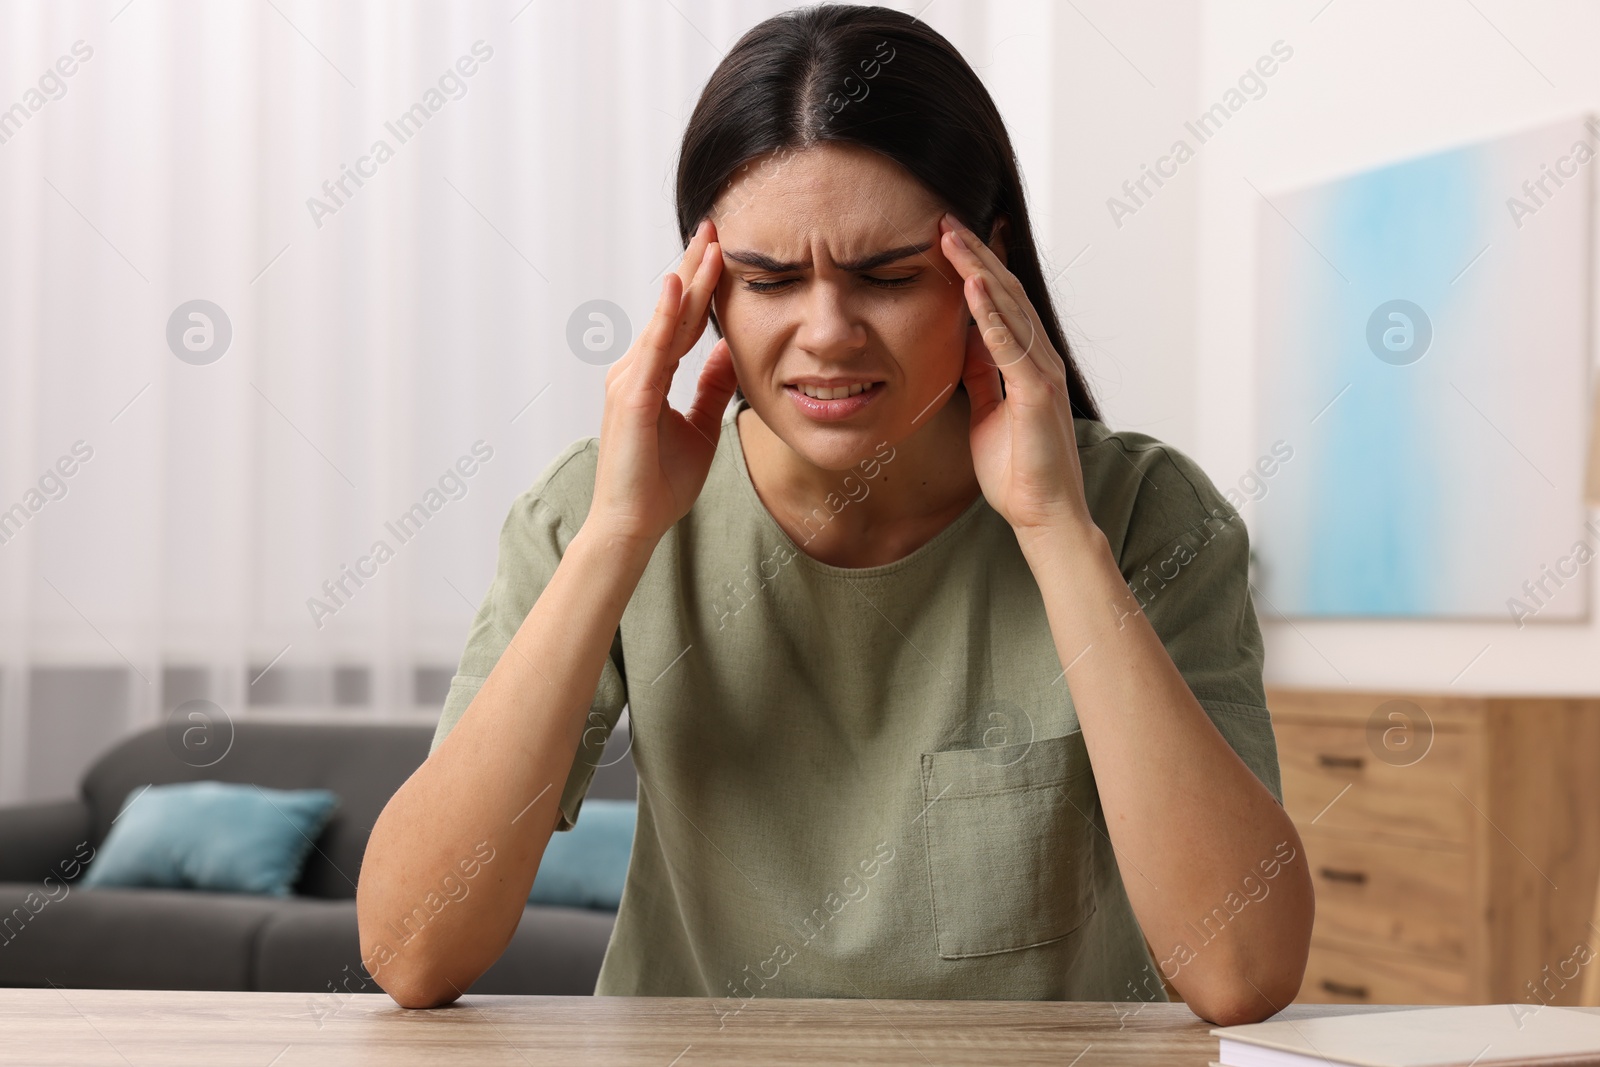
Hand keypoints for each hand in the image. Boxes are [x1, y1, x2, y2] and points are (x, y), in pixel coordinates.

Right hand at [588, 218, 738, 547]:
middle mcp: (635, 370)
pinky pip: (654, 349)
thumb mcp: (701, 426)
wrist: (633, 524)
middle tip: (715, 225)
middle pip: (672, 309)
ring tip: (708, 242)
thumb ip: (711, 387)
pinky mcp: (632, 398)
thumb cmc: (659, 483)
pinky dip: (664, 316)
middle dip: (694, 266)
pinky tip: (676, 287)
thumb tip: (728, 350)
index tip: (719, 249)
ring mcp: (630, 380)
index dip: (700, 284)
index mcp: (651, 375)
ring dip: (687, 280)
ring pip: (666, 321)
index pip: (682, 320)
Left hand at [937, 212, 1097, 543]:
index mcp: (1026, 363)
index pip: (999, 304)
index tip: (946, 239)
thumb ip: (982, 374)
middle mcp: (1040, 359)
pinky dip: (990, 314)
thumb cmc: (1018, 471)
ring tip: (951, 237)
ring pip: (1009, 309)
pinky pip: (1010, 345)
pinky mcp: (1038, 393)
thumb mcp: (988, 410)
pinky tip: (972, 287)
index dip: (974, 269)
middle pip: (1005, 294)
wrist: (1043, 515)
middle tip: (945, 220)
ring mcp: (1042, 373)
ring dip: (979, 270)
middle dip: (975, 256)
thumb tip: (964, 340)